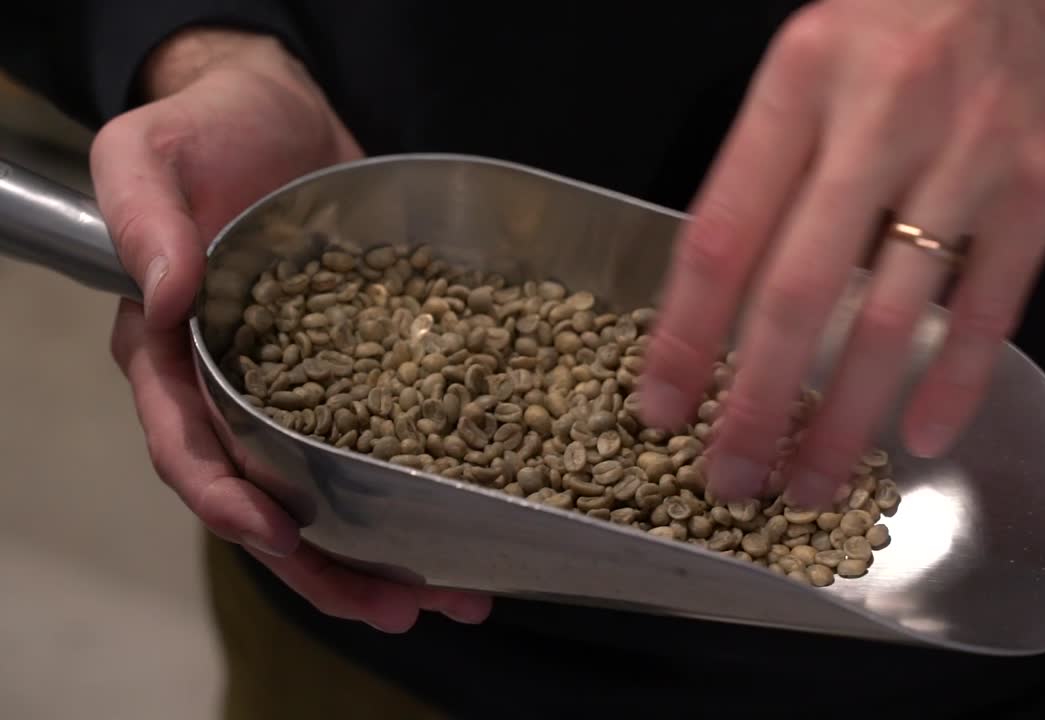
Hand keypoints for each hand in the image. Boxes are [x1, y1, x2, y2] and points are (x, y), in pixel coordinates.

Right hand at [95, 28, 489, 629]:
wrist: (278, 111)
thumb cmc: (207, 126)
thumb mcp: (151, 152)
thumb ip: (145, 217)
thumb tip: (162, 297)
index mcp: (168, 354)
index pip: (188, 447)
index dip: (230, 500)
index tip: (282, 536)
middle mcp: (231, 388)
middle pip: (269, 500)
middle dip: (327, 565)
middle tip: (397, 608)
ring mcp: (297, 385)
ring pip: (332, 489)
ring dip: (386, 549)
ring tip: (454, 596)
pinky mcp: (357, 368)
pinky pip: (384, 438)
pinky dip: (422, 483)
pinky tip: (475, 517)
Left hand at [641, 0, 1044, 505]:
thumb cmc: (931, 4)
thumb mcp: (828, 46)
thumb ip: (779, 150)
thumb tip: (725, 279)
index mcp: (803, 77)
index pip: (720, 233)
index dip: (683, 334)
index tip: (661, 405)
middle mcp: (881, 117)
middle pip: (796, 295)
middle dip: (755, 404)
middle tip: (729, 477)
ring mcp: (971, 155)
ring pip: (889, 320)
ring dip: (844, 419)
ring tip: (809, 485)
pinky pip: (992, 307)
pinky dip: (956, 382)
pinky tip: (919, 438)